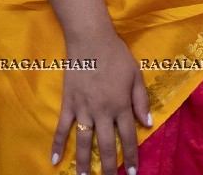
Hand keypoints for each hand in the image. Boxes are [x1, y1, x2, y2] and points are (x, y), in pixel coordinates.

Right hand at [53, 30, 147, 173]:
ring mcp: (83, 109)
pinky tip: (54, 160)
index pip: (129, 137)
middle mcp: (103, 111)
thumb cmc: (117, 55)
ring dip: (84, 164)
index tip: (133, 172)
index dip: (132, 156)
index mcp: (121, 105)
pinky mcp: (68, 104)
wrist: (90, 40)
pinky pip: (61, 128)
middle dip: (109, 168)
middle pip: (107, 146)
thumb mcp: (136, 75)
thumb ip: (141, 100)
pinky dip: (56, 145)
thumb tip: (147, 123)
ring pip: (84, 142)